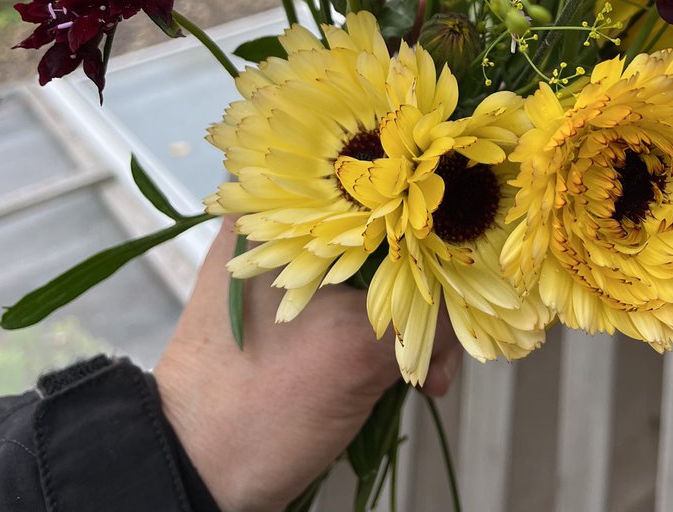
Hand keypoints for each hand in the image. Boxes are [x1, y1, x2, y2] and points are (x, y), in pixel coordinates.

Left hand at [154, 220, 461, 511]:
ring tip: (432, 374)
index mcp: (278, 213)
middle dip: (427, 290)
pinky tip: (417, 376)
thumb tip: (477, 289)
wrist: (194, 477)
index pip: (379, 195)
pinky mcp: (300, 315)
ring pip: (381, 276)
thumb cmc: (257, 406)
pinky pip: (365, 309)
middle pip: (387, 238)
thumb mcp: (354, 353)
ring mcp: (289, 275)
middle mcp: (281, 230)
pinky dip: (393, 339)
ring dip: (416, 322)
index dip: (431, 230)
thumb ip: (424, 313)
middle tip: (446, 343)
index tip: (465, 276)